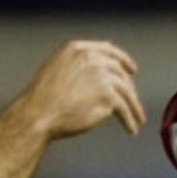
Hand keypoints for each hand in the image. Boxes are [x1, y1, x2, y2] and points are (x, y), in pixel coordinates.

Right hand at [19, 40, 144, 138]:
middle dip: (129, 88)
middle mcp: (92, 59)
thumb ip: (75, 65)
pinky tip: (131, 128)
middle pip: (119, 73)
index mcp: (78, 49)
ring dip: (134, 107)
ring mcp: (102, 77)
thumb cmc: (42, 99)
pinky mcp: (108, 97)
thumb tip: (95, 72)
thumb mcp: (56, 69)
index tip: (132, 70)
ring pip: (126, 92)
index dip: (123, 60)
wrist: (38, 115)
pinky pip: (124, 109)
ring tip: (138, 119)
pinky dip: (130, 120)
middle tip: (133, 102)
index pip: (108, 50)